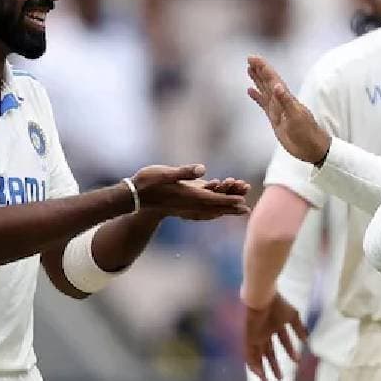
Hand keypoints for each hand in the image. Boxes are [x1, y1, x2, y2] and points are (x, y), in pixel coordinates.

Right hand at [130, 165, 249, 218]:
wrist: (133, 197)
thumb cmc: (148, 182)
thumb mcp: (165, 173)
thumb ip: (184, 172)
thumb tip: (202, 169)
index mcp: (189, 195)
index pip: (213, 198)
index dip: (228, 200)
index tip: (243, 202)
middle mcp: (189, 203)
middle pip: (215, 207)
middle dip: (231, 207)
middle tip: (247, 210)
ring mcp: (186, 205)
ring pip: (209, 209)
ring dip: (224, 209)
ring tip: (237, 210)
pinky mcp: (182, 204)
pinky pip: (202, 210)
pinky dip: (213, 211)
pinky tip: (216, 211)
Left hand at [243, 293, 307, 380]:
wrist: (262, 298)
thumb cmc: (277, 305)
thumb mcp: (293, 317)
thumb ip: (299, 328)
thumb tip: (307, 340)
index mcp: (276, 325)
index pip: (283, 341)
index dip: (290, 351)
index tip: (297, 361)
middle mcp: (265, 332)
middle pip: (270, 353)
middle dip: (275, 366)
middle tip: (281, 378)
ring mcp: (256, 336)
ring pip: (259, 357)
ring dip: (263, 370)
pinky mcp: (249, 339)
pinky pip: (249, 355)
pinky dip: (254, 365)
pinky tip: (259, 374)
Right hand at [246, 55, 330, 163]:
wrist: (312, 148)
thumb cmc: (307, 133)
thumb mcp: (296, 117)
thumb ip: (285, 101)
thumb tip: (277, 85)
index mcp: (286, 98)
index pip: (273, 79)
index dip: (263, 68)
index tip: (253, 58)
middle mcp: (281, 101)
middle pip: (268, 81)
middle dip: (259, 70)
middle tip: (250, 59)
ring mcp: (278, 109)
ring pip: (265, 90)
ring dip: (257, 80)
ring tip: (249, 69)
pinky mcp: (275, 118)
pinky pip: (263, 104)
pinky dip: (256, 97)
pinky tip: (250, 91)